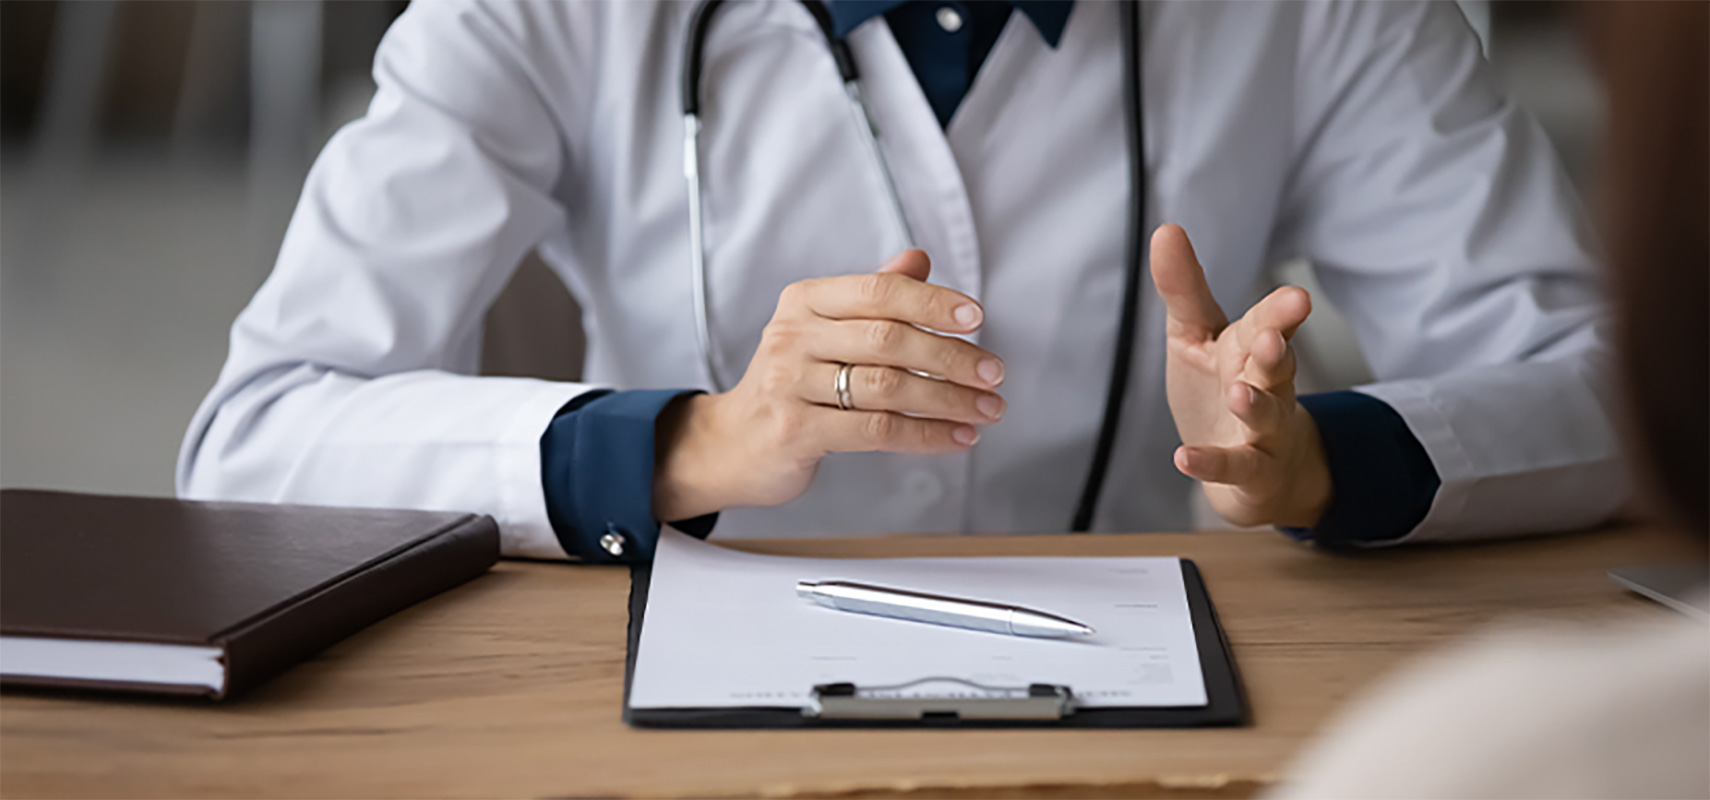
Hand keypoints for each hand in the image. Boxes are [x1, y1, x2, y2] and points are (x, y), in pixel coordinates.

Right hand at [652, 250, 1005, 520]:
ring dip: (949, 400)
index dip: (932, 302)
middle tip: (993, 373)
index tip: (976, 318)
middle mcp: (793, 337)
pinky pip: (877, 431)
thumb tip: (918, 258)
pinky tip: (957, 437)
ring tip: (986, 409)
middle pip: (889, 339)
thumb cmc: (790, 383)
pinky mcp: (796, 430)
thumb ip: (871, 296)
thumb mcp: (823, 330)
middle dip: (952, 357)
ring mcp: (790, 384)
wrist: (732, 443)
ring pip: (888, 387)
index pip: (879, 292)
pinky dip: (926, 434)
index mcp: (804, 301)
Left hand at [1149, 224, 1331, 527]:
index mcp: (1251, 348)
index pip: (1268, 323)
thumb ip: (1185, 290)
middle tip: (1273, 335)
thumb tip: (1165, 229)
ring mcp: (1264, 433)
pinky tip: (1184, 457)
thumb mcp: (1196, 337)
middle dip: (1276, 350)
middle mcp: (1267, 386)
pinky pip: (1236, 468)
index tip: (1297, 297)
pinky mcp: (1251, 473)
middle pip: (1277, 366)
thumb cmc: (1222, 392)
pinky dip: (1212, 464)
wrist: (1259, 473)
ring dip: (1257, 406)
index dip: (1280, 313)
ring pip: (1267, 417)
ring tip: (1242, 394)